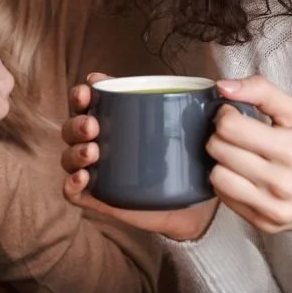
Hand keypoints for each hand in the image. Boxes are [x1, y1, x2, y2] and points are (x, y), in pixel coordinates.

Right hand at [61, 74, 219, 241]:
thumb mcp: (198, 128)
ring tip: (92, 152)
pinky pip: (72, 191)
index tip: (90, 88)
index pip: (89, 98)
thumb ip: (209, 106)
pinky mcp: (99, 197)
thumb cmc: (190, 157)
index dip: (83, 91)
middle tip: (93, 126)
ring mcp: (98, 170)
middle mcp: (102, 140)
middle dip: (77, 123)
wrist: (195, 204)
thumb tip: (222, 88)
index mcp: (117, 116)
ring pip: (69, 156)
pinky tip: (84, 179)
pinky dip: (71, 183)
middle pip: (73, 126)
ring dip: (75, 151)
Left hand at [207, 76, 291, 232]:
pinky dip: (229, 182)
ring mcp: (272, 207)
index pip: (229, 127)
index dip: (225, 115)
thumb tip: (222, 86)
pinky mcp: (264, 224)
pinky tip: (244, 174)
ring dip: (221, 161)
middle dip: (221, 135)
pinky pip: (224, 199)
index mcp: (291, 149)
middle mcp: (281, 183)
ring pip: (217, 177)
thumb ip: (261, 91)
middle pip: (218, 150)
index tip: (235, 114)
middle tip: (236, 133)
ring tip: (238, 155)